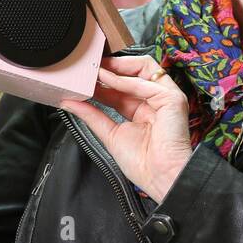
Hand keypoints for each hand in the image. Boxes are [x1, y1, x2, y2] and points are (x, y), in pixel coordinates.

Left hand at [60, 55, 193, 202]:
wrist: (159, 177)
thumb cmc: (142, 163)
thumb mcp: (109, 133)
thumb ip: (92, 115)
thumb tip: (70, 102)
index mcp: (141, 110)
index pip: (121, 88)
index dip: (103, 81)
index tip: (84, 77)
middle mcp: (154, 101)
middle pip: (135, 72)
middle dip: (113, 66)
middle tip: (90, 65)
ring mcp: (165, 98)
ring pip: (145, 68)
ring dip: (119, 66)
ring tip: (96, 68)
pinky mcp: (173, 99)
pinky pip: (147, 83)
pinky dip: (125, 80)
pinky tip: (108, 79)